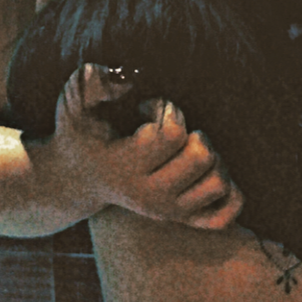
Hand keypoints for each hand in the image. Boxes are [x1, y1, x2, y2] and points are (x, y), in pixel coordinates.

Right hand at [52, 64, 243, 229]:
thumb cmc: (79, 131)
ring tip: (185, 148)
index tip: (146, 106)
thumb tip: (127, 81)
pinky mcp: (182, 220)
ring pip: (219, 182)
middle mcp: (149, 196)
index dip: (167, 108)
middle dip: (192, 130)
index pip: (173, 134)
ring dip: (211, 156)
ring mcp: (168, 212)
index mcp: (125, 168)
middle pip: (201, 157)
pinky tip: (202, 170)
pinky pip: (227, 212)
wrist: (75, 179)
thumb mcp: (73, 101)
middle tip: (169, 127)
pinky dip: (227, 189)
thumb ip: (92, 83)